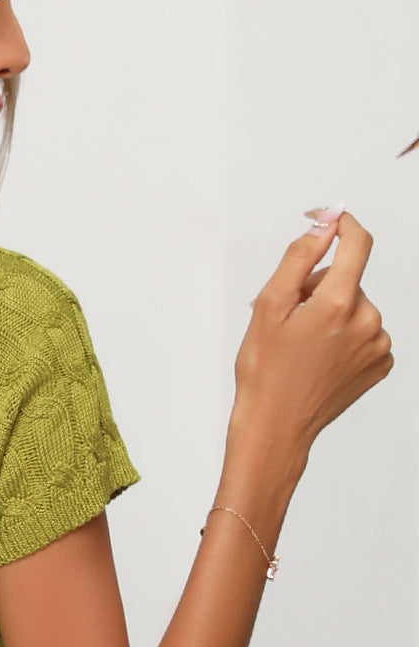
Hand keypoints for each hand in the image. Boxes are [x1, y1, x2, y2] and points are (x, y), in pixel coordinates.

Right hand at [230, 209, 392, 465]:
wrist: (276, 426)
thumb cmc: (265, 371)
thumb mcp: (269, 306)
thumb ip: (299, 257)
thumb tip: (323, 224)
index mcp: (339, 304)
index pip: (357, 243)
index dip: (340, 224)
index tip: (324, 221)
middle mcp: (368, 321)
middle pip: (347, 279)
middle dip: (319, 287)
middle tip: (288, 318)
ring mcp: (378, 345)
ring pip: (355, 306)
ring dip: (331, 313)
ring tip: (302, 344)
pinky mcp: (380, 364)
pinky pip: (365, 332)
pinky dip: (344, 336)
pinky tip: (320, 357)